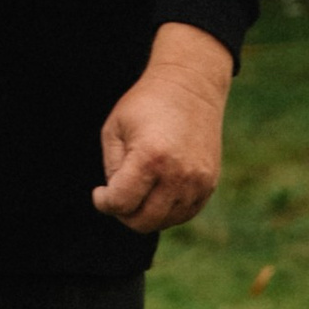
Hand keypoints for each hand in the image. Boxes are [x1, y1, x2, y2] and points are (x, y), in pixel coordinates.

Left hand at [93, 23, 233, 231]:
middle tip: (118, 196)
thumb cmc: (145, 105)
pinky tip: (156, 191)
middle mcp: (177, 175)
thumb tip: (116, 202)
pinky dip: (167, 211)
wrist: (190, 87)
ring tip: (137, 190)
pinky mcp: (209, 184)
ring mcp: (197, 182)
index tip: (99, 192)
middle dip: (124, 214)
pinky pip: (184, 214)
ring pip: (164, 221)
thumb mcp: (115, 129)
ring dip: (146, 213)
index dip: (104, 202)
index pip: (121, 203)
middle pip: (143, 222)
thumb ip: (112, 169)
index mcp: (149, 159)